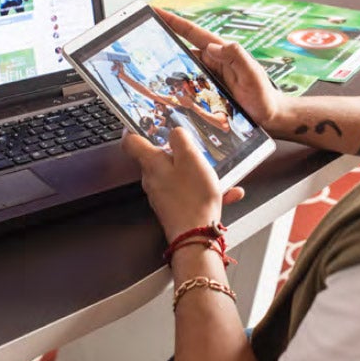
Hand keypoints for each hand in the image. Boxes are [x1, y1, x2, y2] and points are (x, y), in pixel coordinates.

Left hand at [122, 127, 243, 241]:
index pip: (131, 142)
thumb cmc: (193, 198)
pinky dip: (206, 190)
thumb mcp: (191, 158)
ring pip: (178, 175)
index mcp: (152, 164)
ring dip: (196, 172)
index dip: (135, 129)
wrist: (196, 237)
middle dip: (176, 151)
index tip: (142, 123)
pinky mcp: (174, 208)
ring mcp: (162, 195)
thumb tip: (174, 131)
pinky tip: (227, 192)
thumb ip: (180, 140)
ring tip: (217, 174)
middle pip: (158, 158)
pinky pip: (190, 192)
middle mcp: (152, 180)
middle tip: (194, 147)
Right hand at [156, 8, 283, 127]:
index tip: (154, 10)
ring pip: (181, 71)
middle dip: (161, 46)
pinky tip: (163, 94)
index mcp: (221, 53)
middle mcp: (211, 62)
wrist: (269, 118)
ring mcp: (207, 77)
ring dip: (166, 72)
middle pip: (181, 50)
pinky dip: (174, 89)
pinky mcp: (205, 93)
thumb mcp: (253, 75)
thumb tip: (213, 45)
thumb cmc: (264, 97)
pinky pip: (186, 87)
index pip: (192, 32)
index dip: (173, 21)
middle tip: (140, 44)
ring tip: (147, 75)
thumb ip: (237, 57)